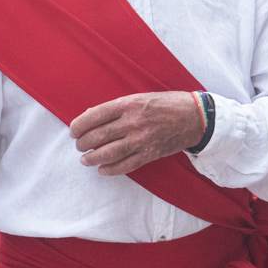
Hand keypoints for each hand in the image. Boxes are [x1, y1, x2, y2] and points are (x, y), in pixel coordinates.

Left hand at [69, 91, 204, 176]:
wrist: (194, 117)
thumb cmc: (166, 104)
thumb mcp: (140, 97)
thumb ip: (117, 107)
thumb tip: (91, 115)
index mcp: (129, 104)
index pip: (95, 115)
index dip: (79, 125)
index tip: (73, 131)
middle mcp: (133, 122)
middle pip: (99, 135)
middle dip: (83, 143)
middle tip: (78, 146)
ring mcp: (142, 140)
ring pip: (109, 153)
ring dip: (93, 158)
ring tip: (85, 160)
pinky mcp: (150, 154)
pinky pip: (126, 165)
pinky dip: (111, 169)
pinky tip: (102, 170)